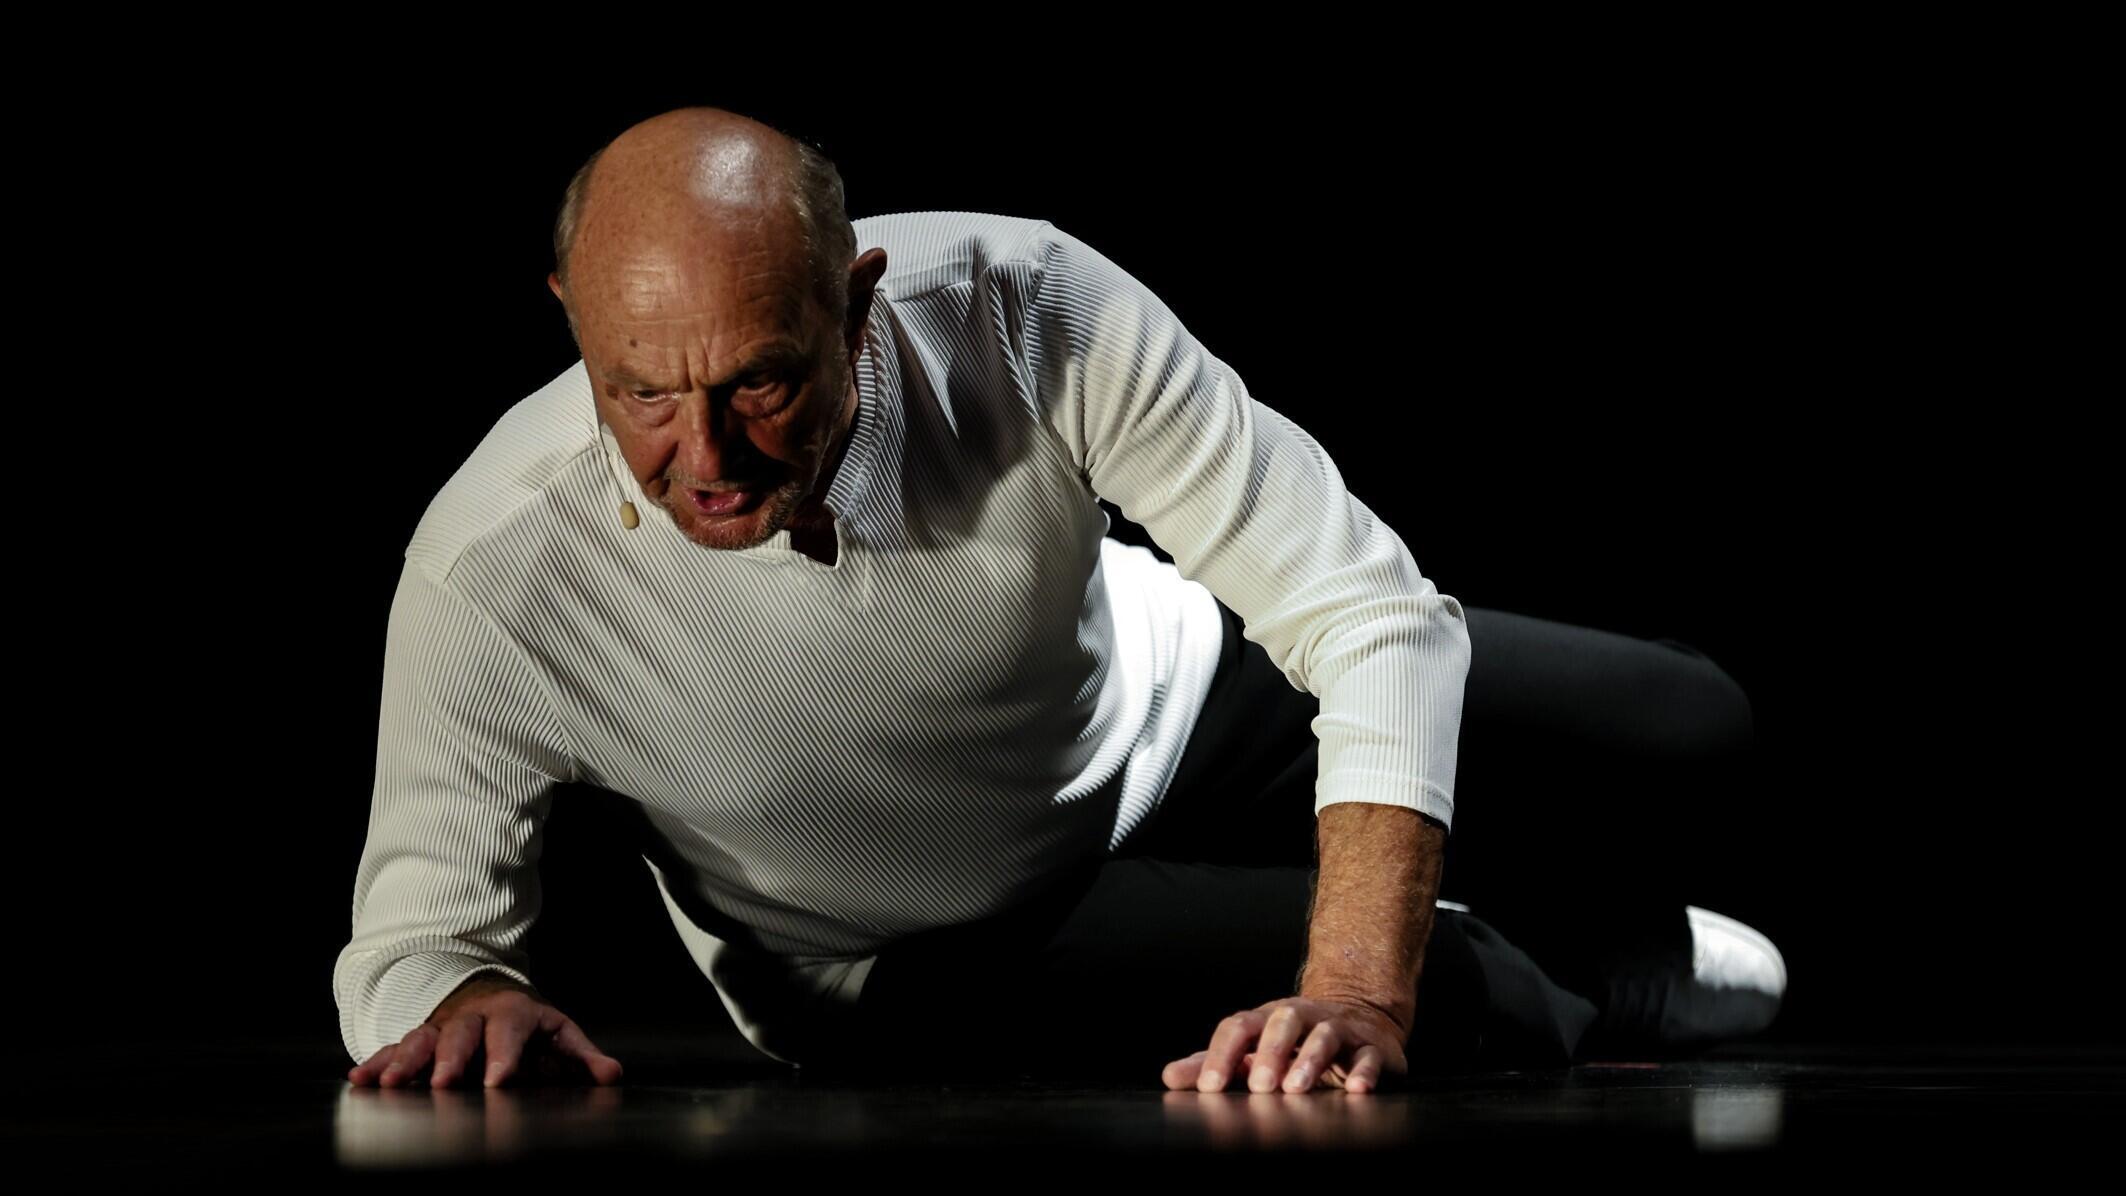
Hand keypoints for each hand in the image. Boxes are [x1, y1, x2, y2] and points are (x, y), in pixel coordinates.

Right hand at [344, 976, 624, 1088]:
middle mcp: (473, 1018)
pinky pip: (394, 1049)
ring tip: (388, 1084)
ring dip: (405, 1061)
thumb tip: (612, 1075)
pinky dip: (377, 1064)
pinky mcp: (418, 1041)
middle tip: (442, 1083)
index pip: (511, 1030)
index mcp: (513, 1014)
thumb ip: (582, 1058)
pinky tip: (360, 1080)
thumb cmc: (528, 1028)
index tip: (499, 1080)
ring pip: (422, 1040)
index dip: (505, 1054)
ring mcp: (442, 1028)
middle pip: (461, 1034)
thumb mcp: (558, 1037)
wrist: (490, 998)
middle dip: (451, 1058)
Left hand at [1162, 996, 1408, 1093]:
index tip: (1209, 1086)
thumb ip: (1211, 1063)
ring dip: (1311, 1059)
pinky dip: (1364, 1071)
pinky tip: (1355, 1089)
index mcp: (1266, 1020)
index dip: (1221, 1054)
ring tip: (1297, 1088)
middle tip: (1260, 1086)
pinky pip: (1369, 1056)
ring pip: (1325, 1035)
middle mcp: (1301, 1018)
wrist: (1358, 1018)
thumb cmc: (1293, 1043)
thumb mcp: (1251, 1052)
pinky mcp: (1372, 1048)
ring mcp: (1339, 1029)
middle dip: (1271, 1052)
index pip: (1239, 1027)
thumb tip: (1169, 1077)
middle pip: (1284, 1021)